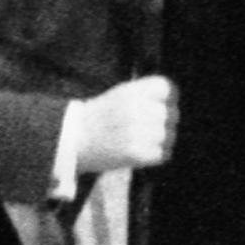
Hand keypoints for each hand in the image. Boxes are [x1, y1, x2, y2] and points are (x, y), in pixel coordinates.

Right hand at [64, 77, 178, 182]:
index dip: (168, 98)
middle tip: (151, 129)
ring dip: (161, 141)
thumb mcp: (118, 95)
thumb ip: (145, 96)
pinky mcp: (136, 153)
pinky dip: (155, 155)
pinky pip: (161, 154)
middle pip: (171, 114)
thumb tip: (172, 104)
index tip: (163, 105)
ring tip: (145, 142)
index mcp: (130, 92)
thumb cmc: (98, 118)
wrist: (72, 141)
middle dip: (165, 123)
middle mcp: (135, 110)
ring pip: (168, 136)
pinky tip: (142, 153)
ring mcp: (136, 132)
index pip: (167, 88)